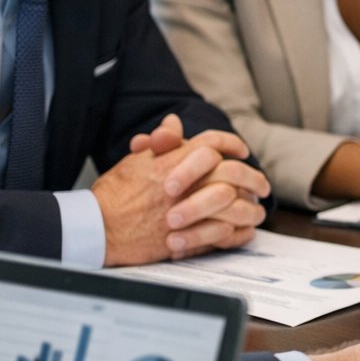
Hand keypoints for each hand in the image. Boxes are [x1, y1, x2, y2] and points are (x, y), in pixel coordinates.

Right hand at [93, 124, 269, 264]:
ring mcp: (189, 212)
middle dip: (252, 176)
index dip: (231, 143)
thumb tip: (174, 123)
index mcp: (174, 161)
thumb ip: (161, 143)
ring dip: (250, 206)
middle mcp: (186, 184)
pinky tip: (244, 230)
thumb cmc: (113, 195)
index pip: (212, 144)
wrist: (97, 229)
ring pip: (234, 205)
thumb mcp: (135, 161)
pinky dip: (238, 233)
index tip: (241, 150)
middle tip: (262, 183)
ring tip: (257, 208)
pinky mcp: (188, 237)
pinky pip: (224, 234)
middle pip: (232, 173)